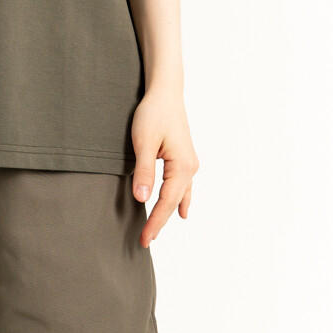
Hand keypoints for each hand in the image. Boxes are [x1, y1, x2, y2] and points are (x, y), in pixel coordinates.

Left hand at [129, 85, 196, 245]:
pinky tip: (182, 210)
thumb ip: (144, 172)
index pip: (167, 202)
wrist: (165, 92)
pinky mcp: (183, 158)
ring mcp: (189, 162)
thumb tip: (142, 199)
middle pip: (174, 202)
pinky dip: (180, 200)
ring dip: (169, 213)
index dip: (155, 221)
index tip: (145, 239)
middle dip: (160, 221)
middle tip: (145, 241)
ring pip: (179, 195)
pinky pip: (183, 186)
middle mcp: (190, 167)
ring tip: (158, 230)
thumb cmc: (153, 113)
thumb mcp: (143, 142)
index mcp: (182, 166)